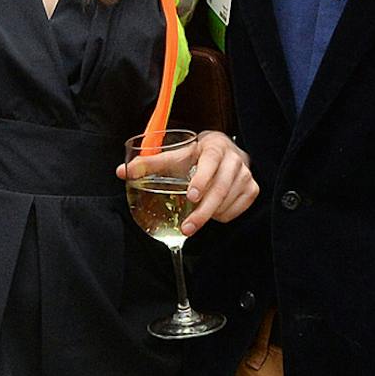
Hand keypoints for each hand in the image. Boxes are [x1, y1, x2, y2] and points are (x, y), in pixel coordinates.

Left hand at [115, 130, 258, 234]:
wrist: (223, 151)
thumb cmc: (195, 155)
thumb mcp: (175, 155)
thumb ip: (149, 164)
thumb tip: (122, 172)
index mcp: (214, 147)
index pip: (210, 162)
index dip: (203, 179)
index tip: (191, 196)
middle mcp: (234, 159)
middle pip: (221, 189)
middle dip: (203, 212)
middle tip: (187, 228)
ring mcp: (246, 175)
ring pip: (228, 202)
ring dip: (210, 214)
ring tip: (195, 216)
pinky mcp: (253, 189)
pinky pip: (236, 210)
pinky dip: (222, 215)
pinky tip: (212, 210)